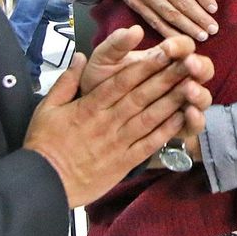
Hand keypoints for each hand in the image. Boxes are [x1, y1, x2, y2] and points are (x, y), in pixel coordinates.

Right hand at [24, 27, 214, 207]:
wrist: (45, 183)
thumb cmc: (44, 144)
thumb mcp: (47, 108)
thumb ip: (66, 81)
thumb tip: (81, 58)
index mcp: (89, 107)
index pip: (121, 81)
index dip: (145, 65)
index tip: (163, 52)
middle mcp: (107, 122)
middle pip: (141, 95)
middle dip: (166, 77)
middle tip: (188, 62)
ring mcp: (117, 142)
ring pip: (149, 117)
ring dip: (172, 101)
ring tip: (192, 86)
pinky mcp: (123, 162)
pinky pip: (148, 144)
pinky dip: (166, 131)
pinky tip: (182, 118)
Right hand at [95, 0, 219, 39]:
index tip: (214, 9)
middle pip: (180, 1)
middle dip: (198, 17)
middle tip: (213, 29)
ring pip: (169, 13)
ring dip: (187, 27)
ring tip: (202, 36)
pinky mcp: (135, 3)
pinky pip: (154, 20)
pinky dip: (168, 31)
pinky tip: (180, 39)